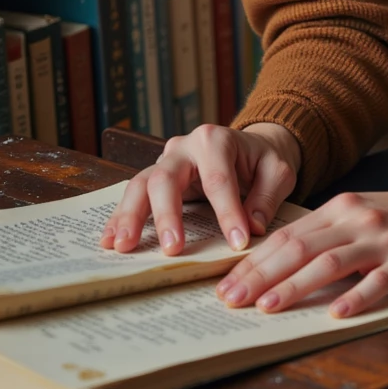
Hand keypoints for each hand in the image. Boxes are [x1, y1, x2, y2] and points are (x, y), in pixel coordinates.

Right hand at [100, 122, 301, 254]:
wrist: (250, 147)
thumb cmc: (263, 160)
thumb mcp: (278, 171)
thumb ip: (267, 196)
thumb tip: (253, 226)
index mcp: (216, 140)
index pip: (219, 179)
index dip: (227, 212)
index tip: (237, 243)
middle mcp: (184, 147)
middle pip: (166, 177)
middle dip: (168, 214)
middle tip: (172, 249)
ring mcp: (166, 161)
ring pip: (141, 184)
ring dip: (131, 216)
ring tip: (123, 246)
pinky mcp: (156, 178)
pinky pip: (134, 195)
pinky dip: (121, 217)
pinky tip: (109, 239)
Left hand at [214, 179, 387, 319]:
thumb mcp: (362, 217)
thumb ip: (329, 235)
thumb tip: (283, 264)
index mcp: (341, 209)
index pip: (287, 236)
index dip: (254, 260)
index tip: (225, 284)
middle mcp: (356, 220)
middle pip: (300, 247)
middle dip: (260, 274)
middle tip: (230, 300)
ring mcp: (383, 240)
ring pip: (330, 262)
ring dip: (295, 285)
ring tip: (267, 306)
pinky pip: (379, 280)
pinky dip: (356, 297)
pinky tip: (337, 313)